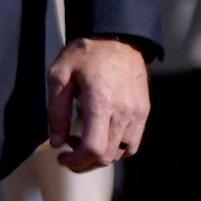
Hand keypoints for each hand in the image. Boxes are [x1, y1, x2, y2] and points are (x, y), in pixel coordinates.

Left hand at [46, 37, 150, 171]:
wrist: (117, 37)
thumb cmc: (86, 53)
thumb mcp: (59, 76)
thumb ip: (56, 112)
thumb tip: (57, 142)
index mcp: (101, 102)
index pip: (93, 149)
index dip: (75, 162)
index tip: (62, 158)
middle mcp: (123, 111)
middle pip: (106, 156)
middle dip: (84, 163)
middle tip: (69, 152)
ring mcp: (137, 113)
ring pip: (121, 153)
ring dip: (100, 156)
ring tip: (85, 141)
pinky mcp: (144, 111)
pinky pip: (133, 143)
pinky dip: (116, 149)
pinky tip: (103, 137)